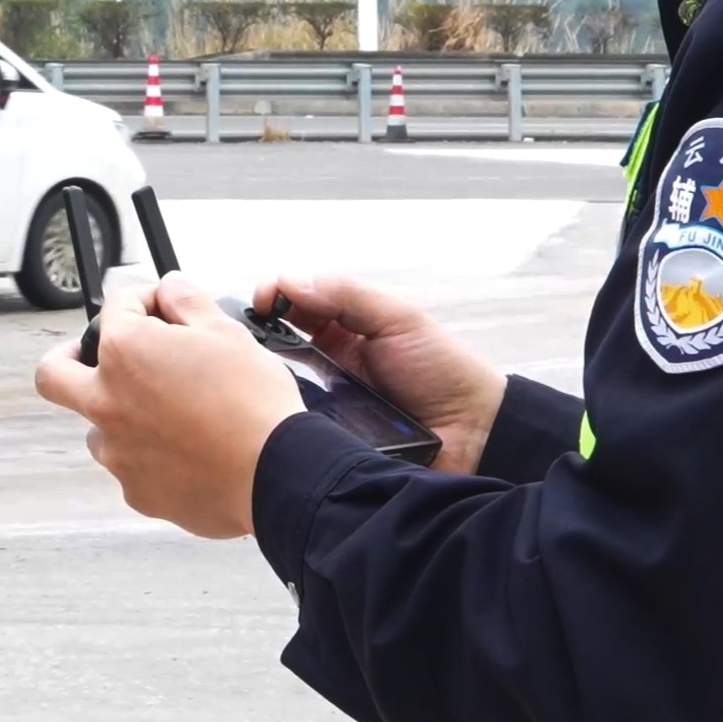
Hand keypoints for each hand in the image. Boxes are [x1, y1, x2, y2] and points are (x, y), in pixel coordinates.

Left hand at [34, 272, 305, 537]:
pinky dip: (149, 453)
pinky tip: (188, 448)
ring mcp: (118, 452)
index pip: (116, 306)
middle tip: (102, 354)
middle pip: (54, 374)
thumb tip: (168, 288)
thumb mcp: (226, 330)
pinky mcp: (137, 492)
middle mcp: (108, 402)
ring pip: (96, 425)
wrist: (279, 475)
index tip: (164, 306)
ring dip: (120, 410)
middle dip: (71, 356)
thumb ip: (186, 300)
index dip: (145, 298)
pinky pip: (130, 465)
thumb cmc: (254, 403)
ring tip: (169, 408)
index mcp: (125, 353)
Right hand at [253, 273, 507, 473]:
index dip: (273, 296)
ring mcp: (326, 406)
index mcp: (345, 329)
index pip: (294, 305)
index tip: (260, 301)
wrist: (477, 435)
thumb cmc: (443, 369)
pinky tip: (270, 414)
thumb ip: (347, 294)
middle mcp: (328, 365)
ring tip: (251, 372)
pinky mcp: (330, 441)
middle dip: (256, 337)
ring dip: (264, 379)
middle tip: (246, 337)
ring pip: (279, 388)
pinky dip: (283, 420)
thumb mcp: (398, 319)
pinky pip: (297, 430)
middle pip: (277, 346)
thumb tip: (291, 280)